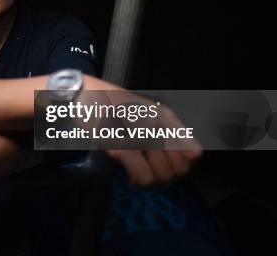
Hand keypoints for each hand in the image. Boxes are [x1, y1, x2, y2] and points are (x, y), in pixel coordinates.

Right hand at [79, 76, 202, 186]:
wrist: (82, 93)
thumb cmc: (109, 102)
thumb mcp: (141, 111)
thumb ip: (163, 129)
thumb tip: (181, 158)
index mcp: (165, 116)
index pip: (194, 153)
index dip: (183, 165)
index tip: (166, 166)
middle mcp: (158, 125)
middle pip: (180, 168)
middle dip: (167, 177)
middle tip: (150, 174)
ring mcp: (141, 135)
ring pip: (163, 174)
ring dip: (152, 182)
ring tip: (139, 177)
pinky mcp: (122, 145)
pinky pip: (143, 175)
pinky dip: (138, 182)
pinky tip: (130, 179)